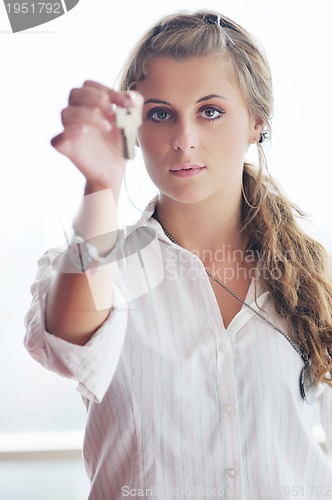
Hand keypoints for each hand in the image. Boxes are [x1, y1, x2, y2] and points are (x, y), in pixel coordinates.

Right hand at [51, 81, 142, 195]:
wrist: (114, 170)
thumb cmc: (118, 145)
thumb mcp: (130, 124)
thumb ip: (133, 108)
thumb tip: (132, 96)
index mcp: (88, 105)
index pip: (89, 85)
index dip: (107, 90)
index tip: (125, 103)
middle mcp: (76, 115)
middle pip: (74, 93)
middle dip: (96, 99)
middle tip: (112, 113)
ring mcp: (69, 131)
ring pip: (65, 113)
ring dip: (88, 115)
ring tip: (107, 127)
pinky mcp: (66, 149)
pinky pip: (57, 139)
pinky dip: (69, 133)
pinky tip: (84, 132)